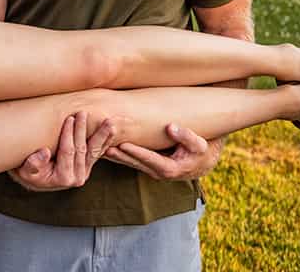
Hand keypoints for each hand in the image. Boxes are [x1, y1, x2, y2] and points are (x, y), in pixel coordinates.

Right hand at [8, 112, 117, 191]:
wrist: (34, 179)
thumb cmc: (28, 173)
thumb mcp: (26, 170)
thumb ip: (33, 164)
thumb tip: (44, 152)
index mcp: (64, 178)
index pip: (68, 151)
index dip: (68, 134)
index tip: (69, 118)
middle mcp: (77, 177)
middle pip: (82, 149)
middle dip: (83, 130)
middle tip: (84, 113)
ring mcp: (84, 172)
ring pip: (95, 151)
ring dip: (102, 136)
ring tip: (110, 123)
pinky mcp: (87, 167)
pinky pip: (97, 153)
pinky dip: (104, 141)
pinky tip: (111, 131)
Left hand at [104, 124, 223, 180]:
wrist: (203, 161)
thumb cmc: (201, 150)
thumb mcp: (200, 144)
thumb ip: (187, 137)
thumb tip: (171, 127)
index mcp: (170, 169)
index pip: (149, 159)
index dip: (135, 152)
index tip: (121, 144)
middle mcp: (157, 172)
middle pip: (133, 162)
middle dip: (117, 153)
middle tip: (101, 144)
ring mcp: (150, 170)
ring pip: (127, 162)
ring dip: (112, 154)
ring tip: (95, 145)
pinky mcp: (146, 165)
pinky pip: (128, 160)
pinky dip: (116, 154)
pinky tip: (101, 146)